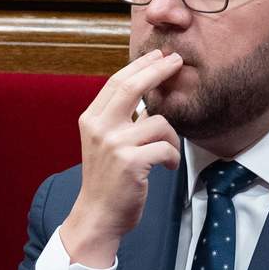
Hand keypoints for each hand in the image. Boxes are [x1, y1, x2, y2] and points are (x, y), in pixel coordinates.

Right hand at [58, 51, 184, 267]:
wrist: (98, 214)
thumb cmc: (108, 178)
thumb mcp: (105, 142)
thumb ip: (120, 119)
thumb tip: (149, 93)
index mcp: (91, 119)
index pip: (116, 82)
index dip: (140, 66)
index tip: (159, 55)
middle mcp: (99, 128)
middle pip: (133, 87)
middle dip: (158, 70)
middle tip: (177, 61)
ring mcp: (114, 145)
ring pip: (160, 122)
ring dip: (172, 138)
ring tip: (166, 155)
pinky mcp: (131, 163)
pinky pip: (166, 147)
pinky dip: (173, 156)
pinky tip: (167, 166)